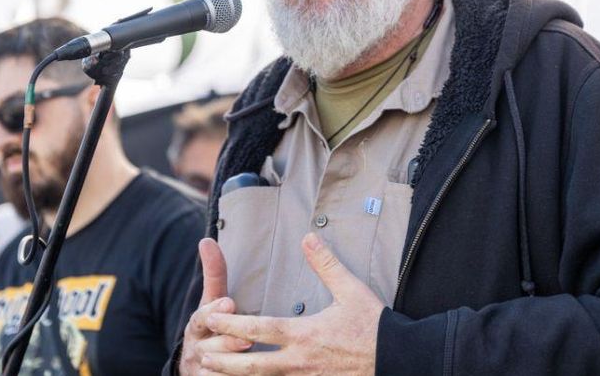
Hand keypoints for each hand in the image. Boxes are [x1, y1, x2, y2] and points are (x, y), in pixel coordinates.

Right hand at [179, 238, 250, 375]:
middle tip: (248, 338)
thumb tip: (207, 240)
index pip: (201, 318)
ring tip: (254, 358)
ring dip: (235, 366)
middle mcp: (198, 348)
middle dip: (228, 342)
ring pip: (218, 370)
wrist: (195, 365)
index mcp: (197, 326)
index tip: (229, 303)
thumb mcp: (210, 300)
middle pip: (212, 347)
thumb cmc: (211, 326)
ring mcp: (203, 370)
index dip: (213, 311)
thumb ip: (213, 274)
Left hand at [201, 233, 383, 374]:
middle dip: (222, 361)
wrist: (399, 361)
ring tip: (214, 374)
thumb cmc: (375, 327)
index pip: (258, 329)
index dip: (229, 323)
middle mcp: (299, 362)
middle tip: (200, 355)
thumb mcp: (351, 291)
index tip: (209, 317)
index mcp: (304, 335)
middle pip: (250, 366)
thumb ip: (325, 264)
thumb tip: (307, 238)